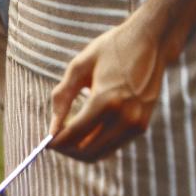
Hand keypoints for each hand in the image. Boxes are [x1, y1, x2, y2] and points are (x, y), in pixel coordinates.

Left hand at [48, 13, 170, 162]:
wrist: (150, 42)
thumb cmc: (111, 49)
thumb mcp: (79, 66)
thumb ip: (62, 97)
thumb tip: (52, 127)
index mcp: (106, 100)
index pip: (75, 134)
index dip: (56, 142)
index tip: (45, 142)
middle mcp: (124, 117)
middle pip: (87, 150)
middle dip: (67, 149)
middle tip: (55, 141)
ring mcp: (136, 124)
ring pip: (101, 153)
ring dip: (81, 150)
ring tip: (68, 136)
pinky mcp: (142, 126)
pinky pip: (114, 145)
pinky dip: (97, 144)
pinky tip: (86, 132)